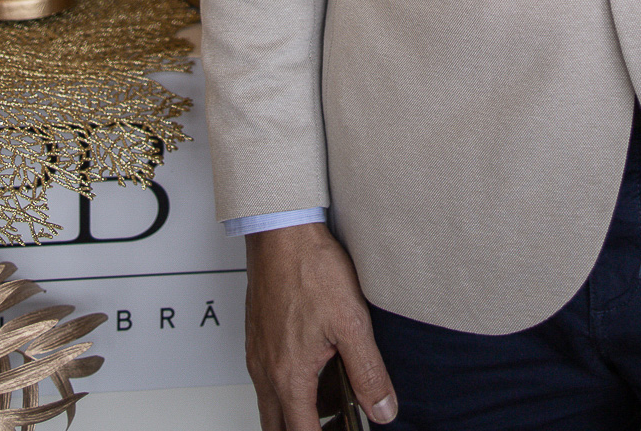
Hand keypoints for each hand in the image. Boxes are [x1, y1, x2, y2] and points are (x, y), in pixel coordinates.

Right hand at [245, 222, 396, 428]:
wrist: (280, 229)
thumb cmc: (309, 267)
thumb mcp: (351, 321)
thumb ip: (368, 371)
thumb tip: (382, 410)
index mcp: (288, 376)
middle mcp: (265, 370)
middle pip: (278, 427)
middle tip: (334, 425)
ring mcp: (257, 352)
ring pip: (270, 404)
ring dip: (295, 412)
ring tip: (330, 401)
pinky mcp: (257, 335)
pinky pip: (266, 377)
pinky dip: (287, 386)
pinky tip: (313, 366)